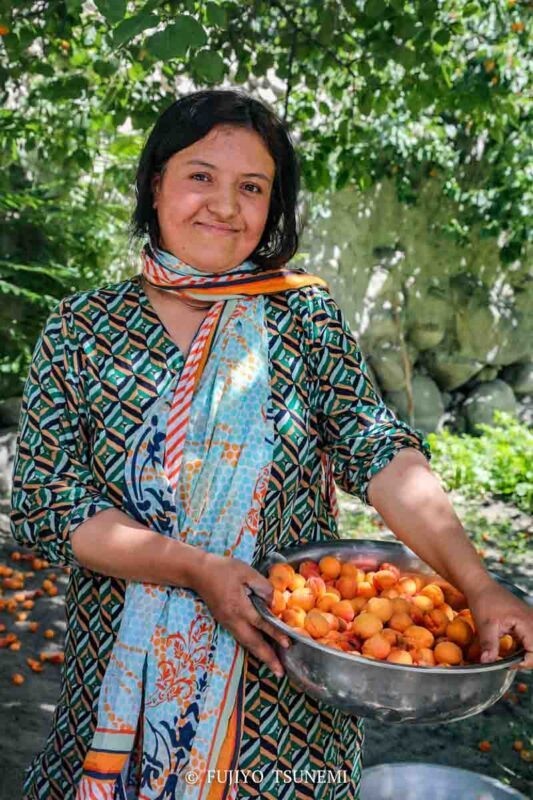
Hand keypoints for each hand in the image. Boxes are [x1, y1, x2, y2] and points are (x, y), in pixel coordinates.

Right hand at [190, 552, 290, 677]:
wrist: (199, 572)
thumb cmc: (223, 569)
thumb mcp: (246, 572)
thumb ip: (263, 586)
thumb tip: (275, 602)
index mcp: (239, 606)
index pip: (261, 622)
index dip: (275, 633)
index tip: (287, 643)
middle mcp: (233, 619)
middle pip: (252, 642)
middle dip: (267, 657)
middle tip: (280, 672)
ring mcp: (228, 622)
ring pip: (246, 643)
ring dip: (260, 655)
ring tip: (274, 666)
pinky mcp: (225, 621)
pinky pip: (241, 638)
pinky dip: (252, 646)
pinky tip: (260, 650)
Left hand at [466, 578, 532, 668]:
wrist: (481, 586)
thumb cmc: (483, 602)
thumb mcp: (484, 624)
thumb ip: (489, 644)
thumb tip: (487, 662)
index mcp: (526, 622)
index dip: (525, 662)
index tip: (509, 664)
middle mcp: (532, 621)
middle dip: (527, 659)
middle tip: (510, 662)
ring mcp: (531, 620)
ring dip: (526, 653)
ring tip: (510, 657)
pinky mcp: (527, 621)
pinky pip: (531, 638)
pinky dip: (524, 646)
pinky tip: (512, 648)